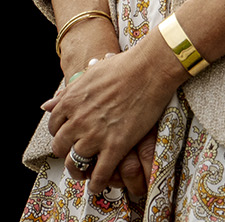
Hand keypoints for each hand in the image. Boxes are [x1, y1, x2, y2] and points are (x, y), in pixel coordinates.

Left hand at [45, 37, 181, 195]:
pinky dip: (96, 183)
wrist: (151, 68)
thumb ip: (67, 93)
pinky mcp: (116, 145)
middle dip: (67, 151)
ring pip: (75, 164)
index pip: (53, 127)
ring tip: (85, 172)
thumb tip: (46, 105)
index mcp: (71, 101)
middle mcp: (78, 120)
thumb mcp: (90, 74)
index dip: (61, 132)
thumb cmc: (123, 66)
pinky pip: (99, 174)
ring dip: (79, 170)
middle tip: (78, 152)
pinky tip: (97, 184)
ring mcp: (96, 135)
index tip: (71, 135)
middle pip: (60, 148)